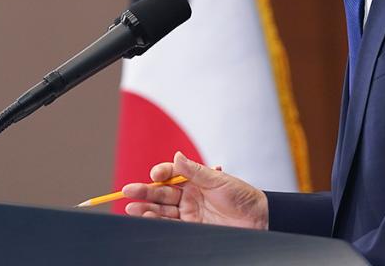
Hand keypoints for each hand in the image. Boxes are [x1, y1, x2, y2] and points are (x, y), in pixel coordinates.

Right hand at [122, 151, 268, 229]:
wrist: (257, 218)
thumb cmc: (243, 196)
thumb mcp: (219, 180)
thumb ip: (196, 171)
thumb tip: (176, 156)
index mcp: (196, 180)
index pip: (172, 175)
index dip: (161, 174)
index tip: (155, 174)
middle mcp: (190, 196)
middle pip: (162, 193)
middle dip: (144, 192)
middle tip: (127, 191)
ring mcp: (189, 212)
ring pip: (162, 209)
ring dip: (146, 208)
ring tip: (131, 207)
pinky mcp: (191, 227)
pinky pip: (170, 224)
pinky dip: (156, 221)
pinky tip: (146, 217)